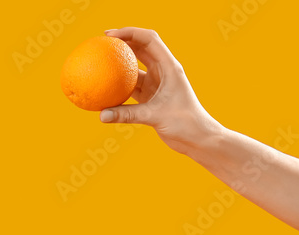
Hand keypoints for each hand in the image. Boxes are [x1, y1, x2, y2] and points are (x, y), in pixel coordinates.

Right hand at [98, 27, 221, 154]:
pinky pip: (131, 88)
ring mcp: (156, 84)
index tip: (110, 35)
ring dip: (120, 64)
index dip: (130, 33)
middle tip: (102, 42)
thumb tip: (102, 115)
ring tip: (100, 62)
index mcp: (169, 67)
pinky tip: (104, 90)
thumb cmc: (185, 123)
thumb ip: (127, 115)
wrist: (197, 138)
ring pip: (135, 68)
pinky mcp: (151, 97)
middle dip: (123, 42)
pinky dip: (119, 87)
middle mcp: (163, 71)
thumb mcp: (155, 116)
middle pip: (141, 48)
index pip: (149, 40)